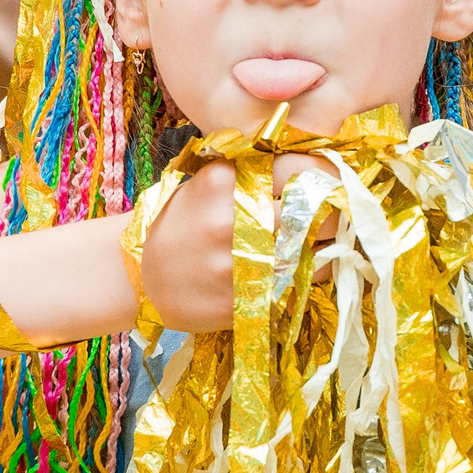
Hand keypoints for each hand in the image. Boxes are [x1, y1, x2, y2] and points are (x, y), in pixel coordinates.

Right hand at [138, 157, 332, 333]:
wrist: (137, 274)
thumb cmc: (181, 222)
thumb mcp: (210, 184)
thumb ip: (257, 175)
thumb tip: (323, 175)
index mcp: (228, 181)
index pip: (303, 170)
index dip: (329, 177)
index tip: (335, 184)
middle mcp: (236, 221)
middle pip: (321, 213)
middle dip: (336, 215)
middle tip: (333, 217)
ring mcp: (241, 265)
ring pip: (319, 255)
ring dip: (325, 250)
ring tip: (313, 246)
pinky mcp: (246, 301)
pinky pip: (299, 287)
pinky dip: (304, 278)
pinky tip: (289, 271)